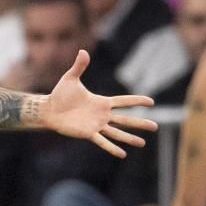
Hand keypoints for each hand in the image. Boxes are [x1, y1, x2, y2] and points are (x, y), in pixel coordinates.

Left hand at [40, 50, 156, 157]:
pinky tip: (123, 154)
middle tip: (156, 126)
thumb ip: (79, 66)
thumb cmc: (60, 94)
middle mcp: (102, 115)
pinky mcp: (88, 133)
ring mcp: (96, 125)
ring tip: (143, 143)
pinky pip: (103, 142)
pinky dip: (112, 148)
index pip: (124, 101)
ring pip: (118, 133)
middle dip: (140, 123)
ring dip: (130, 138)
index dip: (137, 101)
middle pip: (126, 119)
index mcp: (102, 102)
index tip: (152, 102)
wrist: (49, 109)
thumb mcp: (71, 78)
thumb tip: (83, 51)